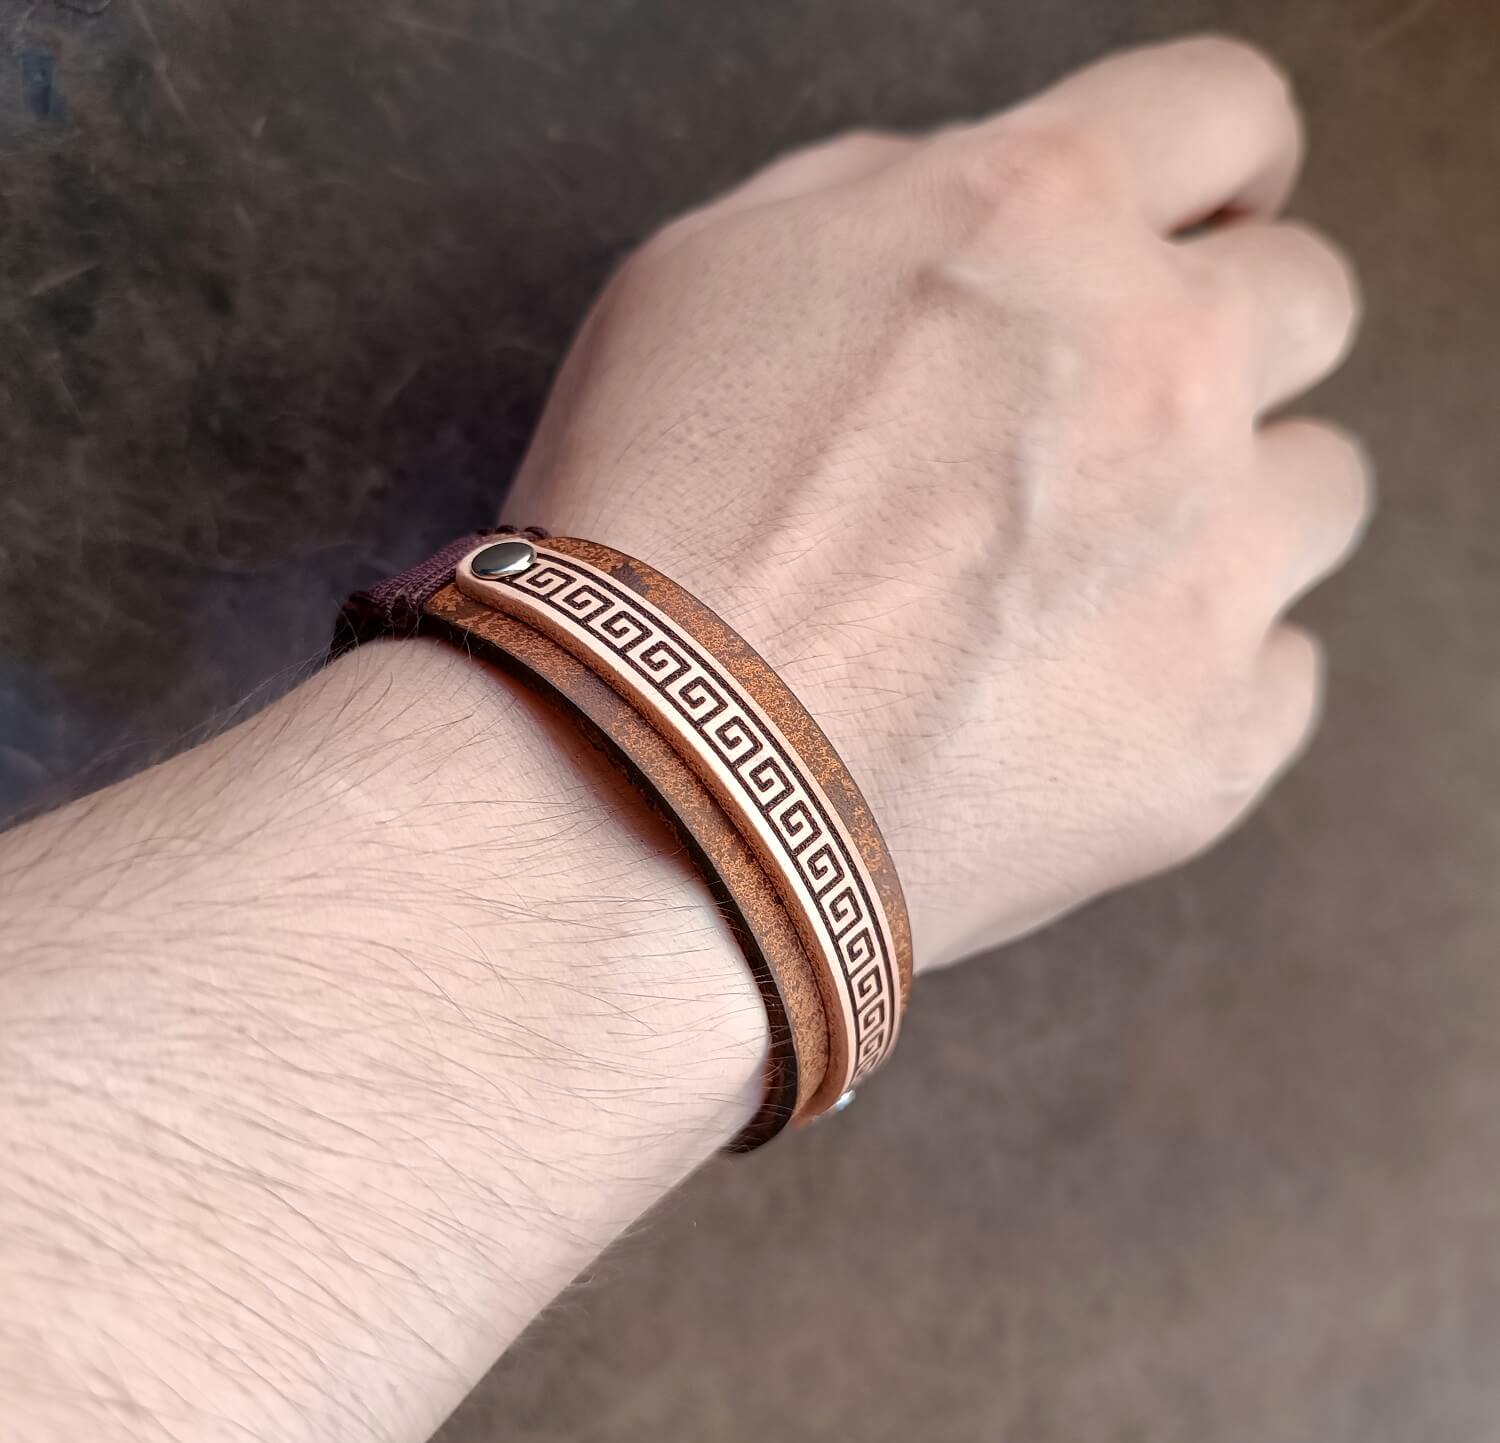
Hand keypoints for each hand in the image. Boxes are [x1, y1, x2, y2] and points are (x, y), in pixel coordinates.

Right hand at [509, 36, 1368, 968]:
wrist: (654, 775)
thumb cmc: (648, 531)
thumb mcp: (709, 277)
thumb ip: (887, 198)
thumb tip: (978, 209)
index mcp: (1033, 226)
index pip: (1220, 113)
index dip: (1215, 164)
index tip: (1207, 218)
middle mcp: (1160, 373)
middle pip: (1306, 300)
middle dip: (1226, 338)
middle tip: (1118, 418)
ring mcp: (1208, 567)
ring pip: (1318, 490)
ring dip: (1229, 511)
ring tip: (1087, 581)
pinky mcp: (1214, 736)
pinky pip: (1280, 670)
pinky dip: (1204, 675)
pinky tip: (1083, 697)